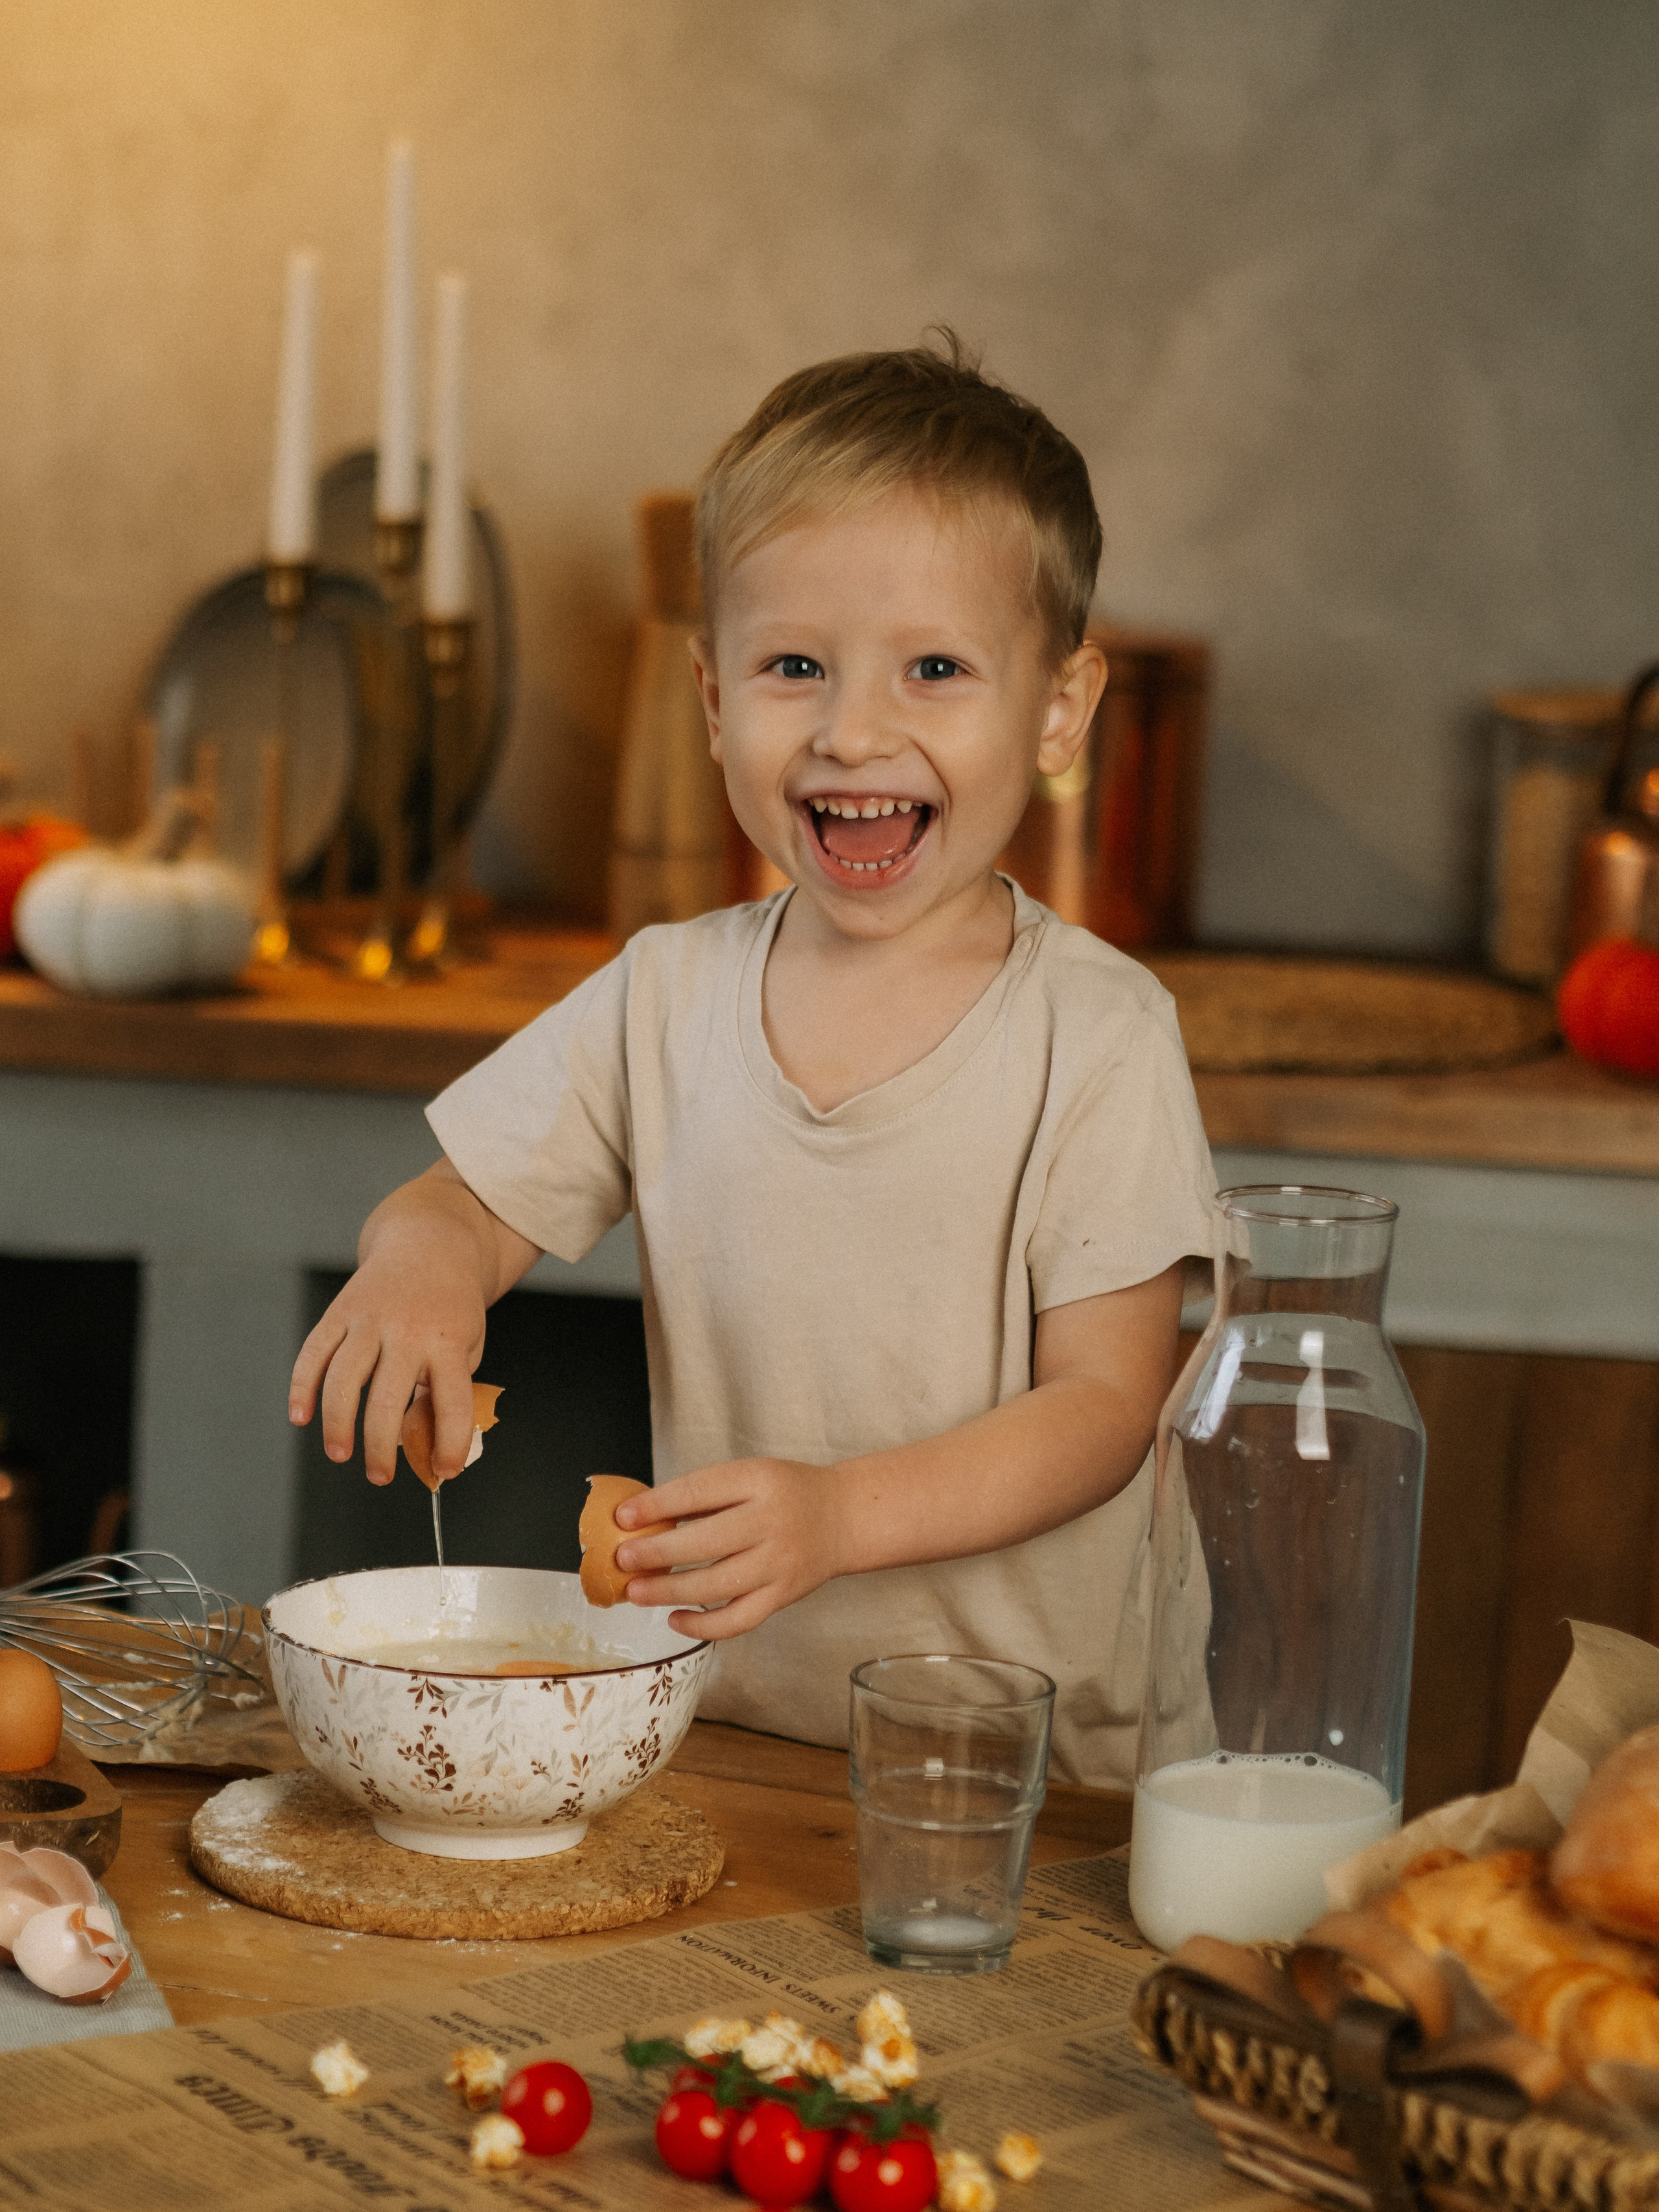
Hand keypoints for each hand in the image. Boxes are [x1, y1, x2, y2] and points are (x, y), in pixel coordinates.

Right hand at [289, 1244, 484, 1485]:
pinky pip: (313, 1353)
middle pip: (386, 1399)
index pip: (451, 1402)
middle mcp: (406, 1330)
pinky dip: (302, 1387)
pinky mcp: (340, 1312)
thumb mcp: (467, 1346)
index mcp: (447, 1341)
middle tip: (379, 1476)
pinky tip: (300, 1417)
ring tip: (340, 1454)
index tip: (446, 1471)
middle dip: (380, 1446)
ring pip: (343, 1379)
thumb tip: (419, 1444)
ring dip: (337, 1424)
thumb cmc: (451, 1310)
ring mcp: (368, 1319)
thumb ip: (445, 1391)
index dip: (450, 1442)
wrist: (430, 1244)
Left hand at [613, 1458, 846, 1639]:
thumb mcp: (749, 1476)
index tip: (623, 1517)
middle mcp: (771, 1522)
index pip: (701, 1491)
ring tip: (636, 1591)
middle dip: (657, 1552)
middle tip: (623, 1559)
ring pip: (717, 1585)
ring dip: (669, 1590)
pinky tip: (674, 1618)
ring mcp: (779, 1564)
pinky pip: (737, 1620)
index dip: (658, 1505)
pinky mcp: (782, 1597)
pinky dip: (702, 1624)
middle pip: (706, 1541)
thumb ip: (704, 1496)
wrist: (842, 1518)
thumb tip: (641, 1519)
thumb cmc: (785, 1494)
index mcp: (759, 1481)